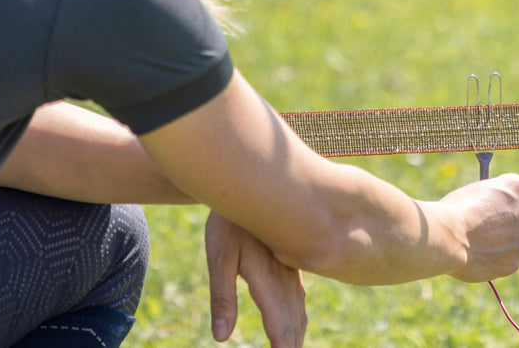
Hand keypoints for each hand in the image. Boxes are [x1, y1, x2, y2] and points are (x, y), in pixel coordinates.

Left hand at [206, 211, 307, 346]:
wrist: (249, 185)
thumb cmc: (228, 223)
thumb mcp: (219, 257)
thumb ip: (222, 298)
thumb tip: (221, 337)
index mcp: (267, 278)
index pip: (279, 324)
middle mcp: (284, 278)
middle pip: (293, 322)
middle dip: (292, 345)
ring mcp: (290, 271)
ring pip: (299, 312)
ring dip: (296, 335)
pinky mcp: (290, 265)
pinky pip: (299, 299)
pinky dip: (297, 319)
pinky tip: (296, 325)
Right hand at [440, 173, 518, 282]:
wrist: (450, 237)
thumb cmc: (456, 210)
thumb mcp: (475, 191)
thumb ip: (491, 198)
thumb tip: (491, 209)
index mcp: (517, 186)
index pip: (514, 190)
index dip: (497, 198)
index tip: (485, 204)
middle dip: (504, 222)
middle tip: (482, 227)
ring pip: (513, 241)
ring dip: (499, 243)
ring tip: (472, 243)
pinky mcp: (514, 263)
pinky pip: (504, 261)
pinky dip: (492, 261)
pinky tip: (474, 257)